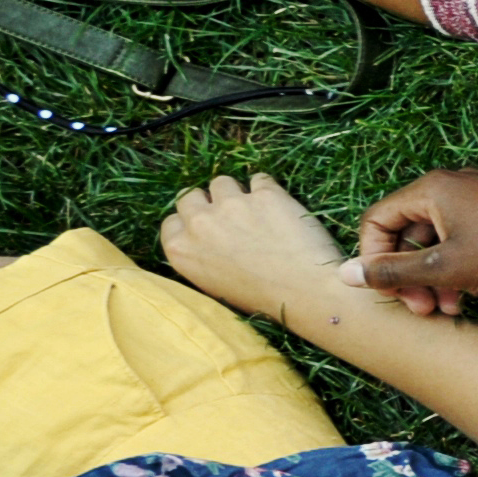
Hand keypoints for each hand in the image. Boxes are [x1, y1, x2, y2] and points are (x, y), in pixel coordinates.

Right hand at [160, 172, 353, 327]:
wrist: (305, 292)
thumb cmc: (262, 298)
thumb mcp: (214, 283)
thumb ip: (200, 255)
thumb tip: (205, 237)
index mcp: (180, 250)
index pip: (172, 221)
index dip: (190, 221)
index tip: (207, 227)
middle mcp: (199, 223)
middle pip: (191, 196)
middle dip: (208, 203)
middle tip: (230, 216)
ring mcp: (231, 204)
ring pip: (222, 182)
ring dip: (236, 192)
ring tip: (256, 211)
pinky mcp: (265, 193)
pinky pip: (259, 179)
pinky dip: (267, 189)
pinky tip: (278, 206)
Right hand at [350, 169, 477, 317]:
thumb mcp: (444, 268)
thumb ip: (393, 271)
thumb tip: (346, 274)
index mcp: (433, 188)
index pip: (378, 219)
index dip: (374, 257)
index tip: (389, 289)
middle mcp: (453, 185)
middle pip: (408, 231)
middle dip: (409, 274)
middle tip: (421, 308)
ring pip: (436, 239)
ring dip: (433, 276)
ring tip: (446, 308)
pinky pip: (462, 237)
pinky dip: (456, 266)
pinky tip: (466, 296)